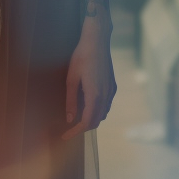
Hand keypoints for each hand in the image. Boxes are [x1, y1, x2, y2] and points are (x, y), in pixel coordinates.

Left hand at [62, 15, 116, 139]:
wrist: (97, 41)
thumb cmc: (81, 57)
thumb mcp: (71, 79)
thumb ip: (71, 100)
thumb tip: (70, 119)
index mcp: (95, 95)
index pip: (87, 122)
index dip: (76, 132)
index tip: (65, 136)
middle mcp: (106, 96)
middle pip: (96, 121)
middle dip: (83, 128)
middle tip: (69, 130)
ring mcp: (111, 91)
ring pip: (103, 114)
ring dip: (91, 120)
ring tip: (77, 120)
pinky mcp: (112, 86)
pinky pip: (106, 105)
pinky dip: (97, 111)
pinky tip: (88, 107)